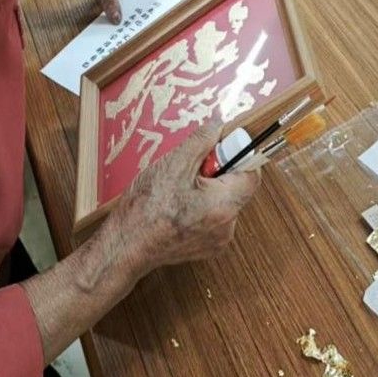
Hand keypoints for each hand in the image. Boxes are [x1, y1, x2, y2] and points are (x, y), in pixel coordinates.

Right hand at [114, 122, 259, 273]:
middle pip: (236, 187)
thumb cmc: (145, 208)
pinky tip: (177, 207)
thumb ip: (202, 141)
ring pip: (223, 202)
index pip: (252, 173)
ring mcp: (218, 240)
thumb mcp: (173, 163)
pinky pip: (214, 218)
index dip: (237, 156)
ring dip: (207, 190)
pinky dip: (201, 207)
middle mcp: (228, 226)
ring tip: (178, 191)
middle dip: (216, 173)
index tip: (218, 150)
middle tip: (189, 171)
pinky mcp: (208, 247)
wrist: (125, 245)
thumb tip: (219, 128)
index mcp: (224, 205)